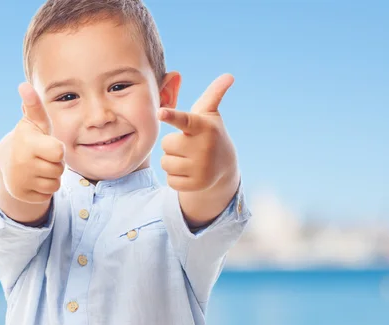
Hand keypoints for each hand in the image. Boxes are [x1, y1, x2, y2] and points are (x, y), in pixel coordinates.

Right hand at [0, 82, 64, 203]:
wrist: (7, 164)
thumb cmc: (29, 139)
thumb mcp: (33, 123)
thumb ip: (34, 106)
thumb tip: (24, 85)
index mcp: (27, 144)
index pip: (59, 152)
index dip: (57, 149)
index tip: (46, 145)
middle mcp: (22, 163)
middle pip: (59, 169)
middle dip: (55, 164)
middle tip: (42, 157)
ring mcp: (21, 181)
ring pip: (55, 184)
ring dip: (51, 177)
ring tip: (38, 167)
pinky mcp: (22, 195)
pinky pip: (47, 195)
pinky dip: (44, 189)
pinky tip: (34, 180)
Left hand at [158, 73, 237, 191]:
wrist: (225, 166)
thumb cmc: (209, 133)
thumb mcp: (210, 114)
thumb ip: (214, 94)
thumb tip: (228, 76)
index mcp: (203, 127)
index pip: (184, 120)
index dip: (171, 116)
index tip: (160, 112)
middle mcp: (204, 147)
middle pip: (166, 144)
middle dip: (172, 144)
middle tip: (187, 145)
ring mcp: (201, 168)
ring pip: (165, 163)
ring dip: (171, 161)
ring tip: (188, 158)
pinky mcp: (197, 184)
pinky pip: (170, 180)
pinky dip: (175, 176)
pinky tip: (189, 172)